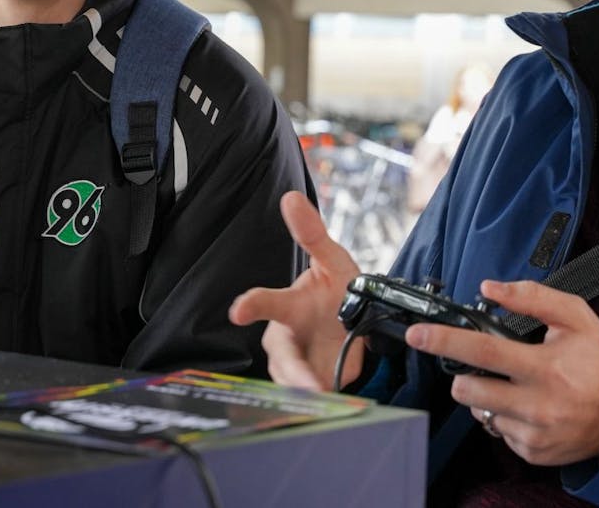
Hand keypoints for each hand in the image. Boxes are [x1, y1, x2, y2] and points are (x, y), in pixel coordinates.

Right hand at [229, 191, 362, 389]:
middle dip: (291, 368)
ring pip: (293, 378)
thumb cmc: (338, 289)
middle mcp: (284, 335)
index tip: (239, 310)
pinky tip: (327, 402)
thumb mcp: (333, 260)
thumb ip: (312, 233)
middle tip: (306, 382)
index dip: (251, 305)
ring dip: (307, 386)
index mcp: (288, 305)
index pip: (264, 303)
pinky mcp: (308, 383)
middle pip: (279, 353)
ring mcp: (294, 362)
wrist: (359, 324)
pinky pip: (306, 394)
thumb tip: (290, 197)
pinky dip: (316, 399)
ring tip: (324, 391)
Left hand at [406, 279, 598, 465]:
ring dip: (486, 397)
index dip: (444, 342)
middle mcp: (536, 405)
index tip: (419, 335)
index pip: (482, 353)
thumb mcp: (575, 317)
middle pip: (469, 391)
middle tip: (483, 367)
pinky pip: (499, 432)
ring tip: (515, 387)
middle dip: (463, 376)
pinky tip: (530, 407)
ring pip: (480, 413)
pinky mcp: (533, 452)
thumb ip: (532, 296)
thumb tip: (490, 288)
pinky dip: (507, 418)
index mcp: (544, 368)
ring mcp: (533, 433)